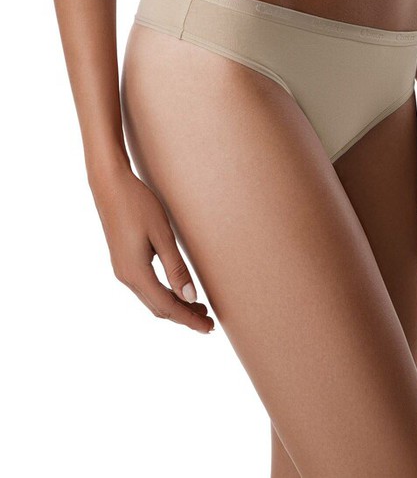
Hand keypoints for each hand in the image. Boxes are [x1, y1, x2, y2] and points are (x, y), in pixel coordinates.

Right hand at [89, 166, 214, 332]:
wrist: (110, 185)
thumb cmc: (138, 205)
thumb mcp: (162, 235)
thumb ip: (176, 268)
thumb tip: (191, 298)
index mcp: (136, 273)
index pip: (168, 307)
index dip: (190, 320)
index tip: (210, 328)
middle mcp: (126, 277)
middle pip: (159, 308)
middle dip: (184, 317)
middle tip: (209, 322)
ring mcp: (122, 270)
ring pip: (152, 300)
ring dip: (175, 307)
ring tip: (198, 308)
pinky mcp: (123, 262)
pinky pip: (146, 288)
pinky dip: (164, 295)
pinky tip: (177, 291)